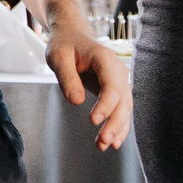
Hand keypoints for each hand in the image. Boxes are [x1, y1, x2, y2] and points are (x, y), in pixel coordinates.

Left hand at [47, 25, 132, 151]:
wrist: (73, 36)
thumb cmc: (64, 45)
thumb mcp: (58, 57)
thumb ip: (67, 78)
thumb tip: (76, 101)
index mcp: (105, 58)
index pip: (112, 85)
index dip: (106, 104)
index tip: (93, 121)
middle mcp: (118, 70)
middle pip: (122, 100)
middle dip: (115, 123)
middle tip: (103, 141)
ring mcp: (120, 81)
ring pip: (125, 108)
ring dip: (117, 128)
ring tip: (104, 146)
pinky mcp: (116, 91)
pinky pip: (121, 110)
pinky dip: (119, 126)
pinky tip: (113, 142)